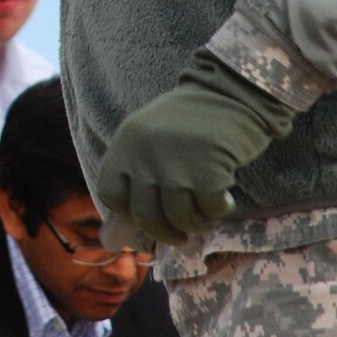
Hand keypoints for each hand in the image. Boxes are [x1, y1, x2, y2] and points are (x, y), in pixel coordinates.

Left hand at [96, 49, 294, 245]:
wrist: (230, 92)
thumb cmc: (188, 126)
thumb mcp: (149, 147)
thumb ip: (130, 190)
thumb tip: (106, 244)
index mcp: (125, 144)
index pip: (110, 196)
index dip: (130, 213)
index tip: (152, 214)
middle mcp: (145, 152)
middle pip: (146, 217)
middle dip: (167, 234)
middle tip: (183, 233)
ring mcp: (176, 161)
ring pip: (180, 219)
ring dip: (197, 224)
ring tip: (206, 208)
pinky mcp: (209, 168)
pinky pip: (209, 211)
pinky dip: (218, 210)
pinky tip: (224, 197)